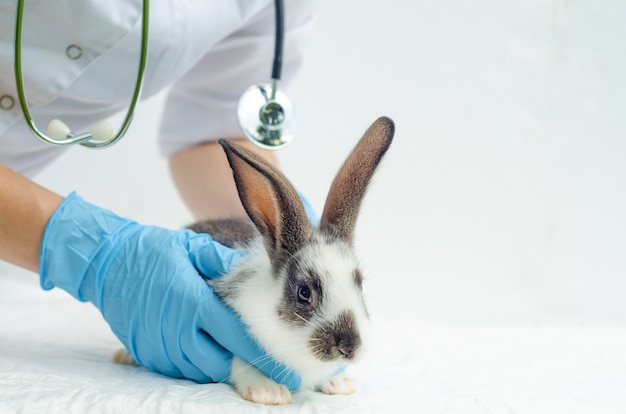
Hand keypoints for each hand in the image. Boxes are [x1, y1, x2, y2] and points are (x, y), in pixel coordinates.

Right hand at [39, 192, 300, 389]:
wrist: (103, 262)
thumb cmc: (151, 250)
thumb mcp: (192, 247)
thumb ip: (225, 263)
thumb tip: (258, 272)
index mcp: (193, 302)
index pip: (237, 337)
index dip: (264, 356)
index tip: (286, 370)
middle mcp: (176, 330)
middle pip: (221, 363)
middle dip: (245, 367)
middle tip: (266, 367)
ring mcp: (158, 346)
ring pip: (200, 371)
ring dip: (221, 366)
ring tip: (240, 359)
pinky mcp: (145, 354)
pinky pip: (178, 370)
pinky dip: (197, 366)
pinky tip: (207, 352)